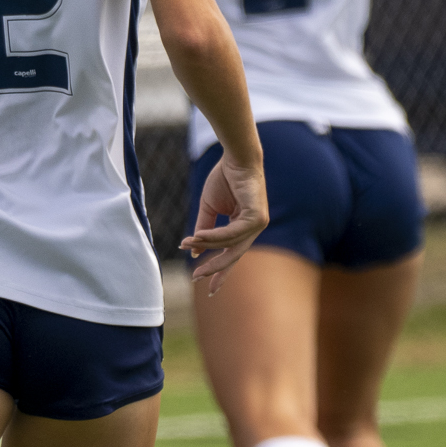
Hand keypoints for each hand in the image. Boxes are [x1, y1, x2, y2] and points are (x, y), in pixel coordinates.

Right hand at [181, 153, 268, 289]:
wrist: (235, 157)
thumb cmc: (225, 178)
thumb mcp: (209, 208)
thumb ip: (204, 230)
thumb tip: (194, 252)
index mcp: (244, 227)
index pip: (232, 254)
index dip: (219, 270)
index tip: (209, 288)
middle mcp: (254, 228)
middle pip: (234, 255)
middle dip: (215, 269)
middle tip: (197, 279)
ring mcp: (258, 224)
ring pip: (230, 244)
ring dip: (206, 246)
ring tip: (187, 245)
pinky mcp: (257, 217)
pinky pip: (232, 233)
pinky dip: (214, 236)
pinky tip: (198, 237)